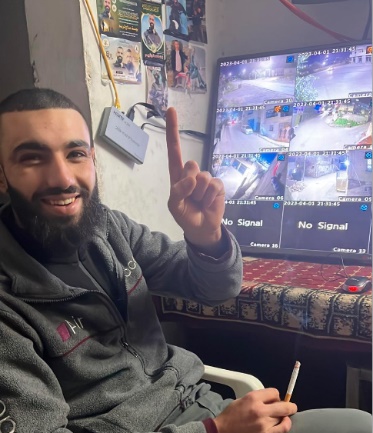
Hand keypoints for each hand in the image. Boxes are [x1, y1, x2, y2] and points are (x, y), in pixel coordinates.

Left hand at [166, 107, 225, 253]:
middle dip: (189, 184)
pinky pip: (214, 186)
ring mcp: (206, 179)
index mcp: (177, 175)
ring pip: (202, 178)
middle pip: (190, 166)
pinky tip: (208, 202)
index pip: (174, 150)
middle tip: (190, 198)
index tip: (171, 110)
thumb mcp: (174, 205)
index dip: (172, 130)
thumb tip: (193, 178)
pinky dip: (210, 197)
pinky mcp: (218, 186)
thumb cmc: (185, 214)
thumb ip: (178, 191)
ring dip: (200, 194)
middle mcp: (192, 173)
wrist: (201, 228)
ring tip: (199, 202)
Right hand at [214, 388, 296, 432]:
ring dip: (285, 418)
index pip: (274, 392)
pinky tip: (281, 425)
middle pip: (284, 407)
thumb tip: (272, 400)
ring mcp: (264, 425)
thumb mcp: (242, 400)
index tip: (275, 399)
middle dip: (290, 406)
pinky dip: (283, 427)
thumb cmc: (231, 415)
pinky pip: (281, 431)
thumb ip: (258, 398)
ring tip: (285, 418)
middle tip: (292, 407)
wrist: (223, 431)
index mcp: (253, 398)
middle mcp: (260, 411)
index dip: (276, 395)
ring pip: (284, 420)